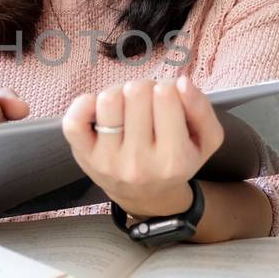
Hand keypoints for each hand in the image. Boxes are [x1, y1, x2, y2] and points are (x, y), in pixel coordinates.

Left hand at [62, 76, 223, 222]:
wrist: (146, 196)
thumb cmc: (176, 160)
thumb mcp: (204, 141)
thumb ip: (201, 109)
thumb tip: (181, 82)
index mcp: (173, 159)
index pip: (166, 95)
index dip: (167, 88)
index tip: (167, 101)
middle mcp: (139, 163)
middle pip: (136, 92)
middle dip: (144, 89)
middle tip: (146, 104)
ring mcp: (108, 160)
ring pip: (108, 100)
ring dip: (118, 93)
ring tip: (125, 106)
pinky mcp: (84, 155)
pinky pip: (74, 121)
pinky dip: (84, 104)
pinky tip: (98, 107)